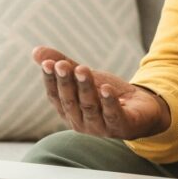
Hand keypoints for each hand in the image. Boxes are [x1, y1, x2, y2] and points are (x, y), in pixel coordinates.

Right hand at [31, 46, 170, 139]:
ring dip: (86, 88)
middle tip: (62, 65)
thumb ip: (64, 65)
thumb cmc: (107, 94)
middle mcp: (81, 122)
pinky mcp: (121, 126)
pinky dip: (109, 102)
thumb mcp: (85, 77)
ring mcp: (100, 127)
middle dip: (66, 82)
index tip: (47, 63)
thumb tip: (36, 51)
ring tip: (83, 70)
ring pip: (90, 107)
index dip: (50, 80)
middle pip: (71, 101)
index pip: (55, 95)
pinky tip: (106, 88)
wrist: (142, 109)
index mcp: (68, 110)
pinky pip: (113, 115)